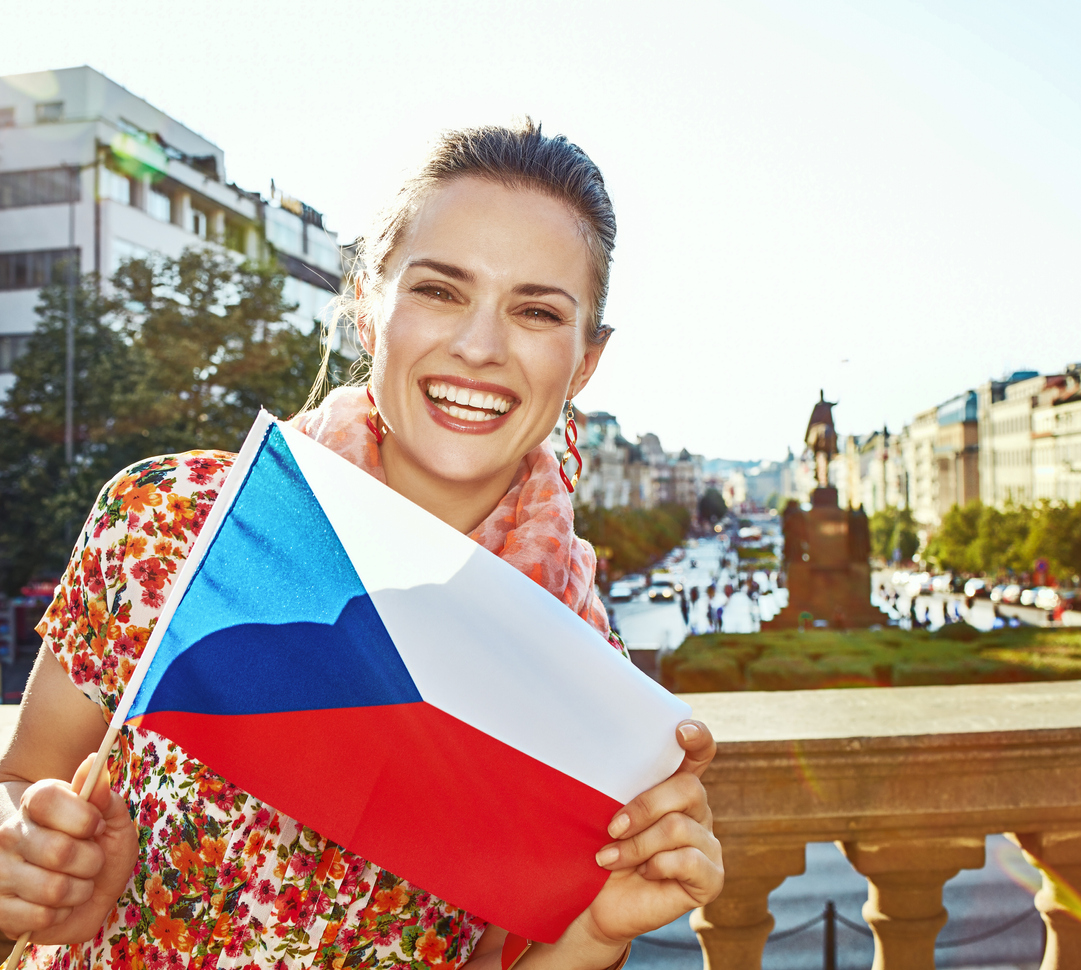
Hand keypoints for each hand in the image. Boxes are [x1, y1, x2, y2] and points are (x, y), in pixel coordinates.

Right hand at [0, 754, 138, 943]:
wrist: (87, 893)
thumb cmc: (100, 849)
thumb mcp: (113, 821)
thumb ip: (105, 796)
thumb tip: (94, 761)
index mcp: (35, 802)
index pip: (47, 799)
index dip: (82, 817)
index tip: (96, 827)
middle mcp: (9, 834)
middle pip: (59, 850)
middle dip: (92, 861)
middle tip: (92, 861)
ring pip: (52, 888)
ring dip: (80, 891)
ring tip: (78, 883)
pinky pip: (41, 916)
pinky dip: (62, 914)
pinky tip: (59, 904)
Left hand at [576, 719, 722, 947]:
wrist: (596, 905)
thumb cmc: (600, 850)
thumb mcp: (605, 812)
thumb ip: (617, 786)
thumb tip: (595, 752)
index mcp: (674, 788)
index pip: (699, 752)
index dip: (697, 738)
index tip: (680, 732)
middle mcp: (697, 811)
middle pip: (688, 788)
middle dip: (644, 806)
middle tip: (612, 828)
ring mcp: (708, 845)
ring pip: (679, 827)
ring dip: (637, 845)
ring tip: (610, 858)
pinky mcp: (711, 878)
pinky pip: (689, 861)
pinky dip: (658, 866)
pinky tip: (643, 874)